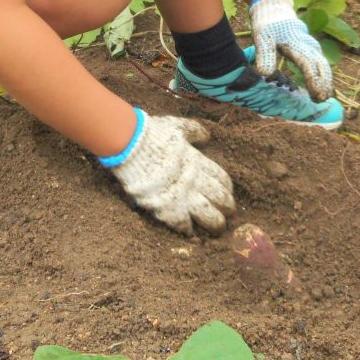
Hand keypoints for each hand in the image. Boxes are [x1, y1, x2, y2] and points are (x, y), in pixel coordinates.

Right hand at [105, 109, 234, 234]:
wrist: (130, 146)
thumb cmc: (152, 134)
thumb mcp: (177, 127)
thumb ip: (194, 131)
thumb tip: (207, 135)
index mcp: (198, 161)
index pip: (221, 178)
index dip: (227, 188)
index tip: (228, 192)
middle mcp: (194, 180)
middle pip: (219, 198)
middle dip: (227, 207)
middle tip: (228, 213)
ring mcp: (182, 196)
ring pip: (208, 215)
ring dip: (215, 223)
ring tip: (217, 228)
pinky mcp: (167, 208)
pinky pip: (183, 224)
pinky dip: (188, 230)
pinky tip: (191, 232)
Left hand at [249, 0, 332, 100]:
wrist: (274, 9)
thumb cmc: (268, 24)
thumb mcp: (262, 38)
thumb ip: (264, 55)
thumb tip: (265, 73)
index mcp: (297, 44)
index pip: (309, 65)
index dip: (314, 81)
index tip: (316, 95)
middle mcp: (308, 45)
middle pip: (322, 66)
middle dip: (324, 83)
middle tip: (322, 100)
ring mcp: (311, 45)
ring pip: (323, 64)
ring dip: (326, 79)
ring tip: (324, 96)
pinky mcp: (310, 46)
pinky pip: (320, 61)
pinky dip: (323, 73)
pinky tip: (321, 84)